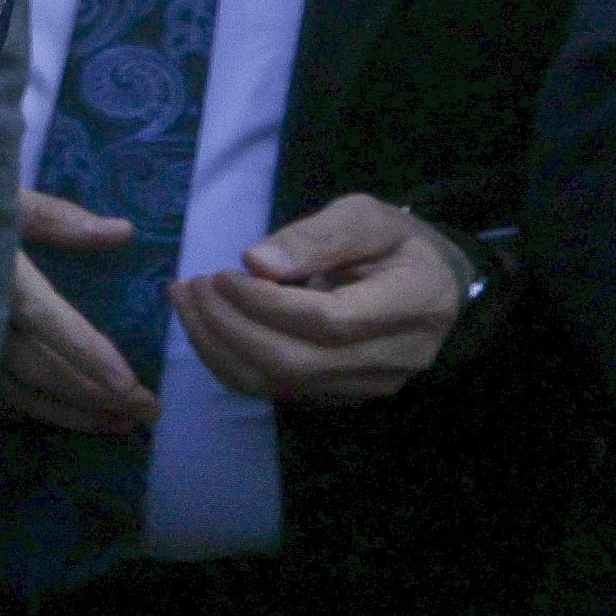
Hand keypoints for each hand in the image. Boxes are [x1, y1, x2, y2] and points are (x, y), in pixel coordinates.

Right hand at [0, 192, 154, 433]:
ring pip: (17, 390)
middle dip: (95, 394)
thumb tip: (122, 232)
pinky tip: (64, 417)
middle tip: (149, 410)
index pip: (45, 318)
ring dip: (71, 412)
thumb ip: (55, 218)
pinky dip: (31, 411)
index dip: (86, 353)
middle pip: (39, 366)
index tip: (128, 383)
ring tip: (120, 423)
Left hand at [172, 194, 468, 407]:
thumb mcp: (365, 217)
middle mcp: (398, 357)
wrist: (429, 285)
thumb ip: (316, 236)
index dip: (265, 303)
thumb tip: (256, 263)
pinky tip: (204, 327)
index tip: (222, 275)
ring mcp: (369, 385)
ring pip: (278, 383)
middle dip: (229, 326)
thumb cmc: (395, 243)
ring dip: (218, 345)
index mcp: (416, 303)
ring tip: (186, 302)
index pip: (330, 321)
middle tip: (191, 287)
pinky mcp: (340, 397)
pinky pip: (273, 391)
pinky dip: (228, 362)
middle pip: (297, 361)